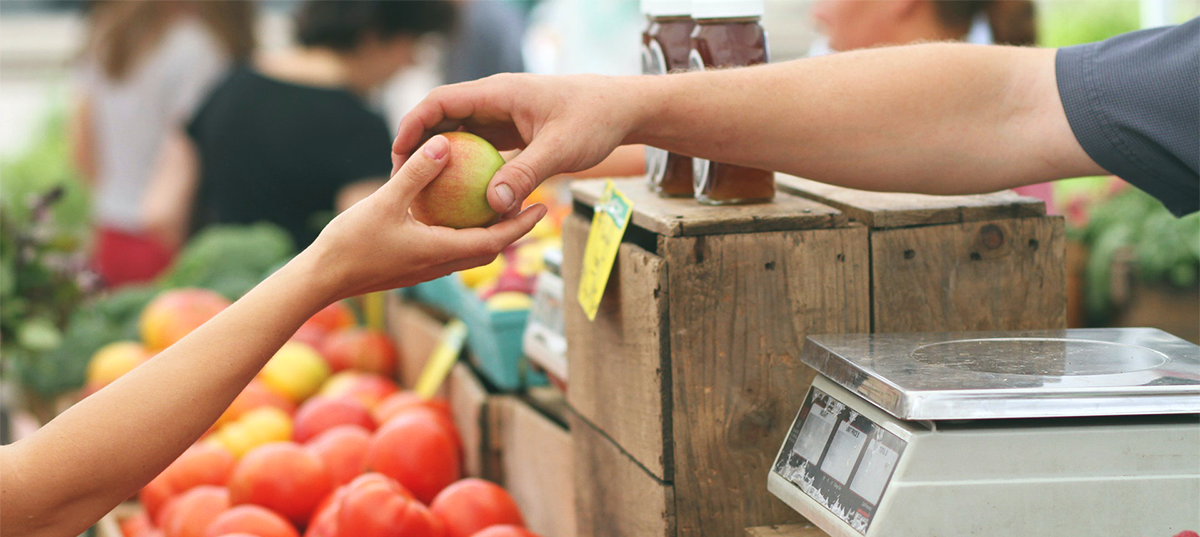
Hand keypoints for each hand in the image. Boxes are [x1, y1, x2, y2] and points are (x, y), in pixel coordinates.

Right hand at [303, 135, 546, 301]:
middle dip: (511, 229)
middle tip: (529, 203)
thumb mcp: (385, 202)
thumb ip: (416, 174)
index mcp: (441, 252)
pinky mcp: (411, 267)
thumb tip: (444, 144)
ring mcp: (425, 268)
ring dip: (487, 232)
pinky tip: (452, 211)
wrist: (321, 280)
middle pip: (488, 248)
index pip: (495, 241)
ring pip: (468, 251)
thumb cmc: (350, 244)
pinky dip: (460, 232)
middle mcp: (439, 265)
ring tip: (497, 204)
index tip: (542, 208)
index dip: (521, 225)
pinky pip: (446, 248)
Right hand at [392, 74, 644, 213]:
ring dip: (442, 159)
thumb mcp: (561, 149)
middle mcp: (495, 101)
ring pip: (460, 134)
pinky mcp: (513, 132)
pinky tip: (461, 197)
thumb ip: (526, 174)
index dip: (413, 125)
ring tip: (424, 191)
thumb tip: (493, 205)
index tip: (398, 155)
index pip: (441, 101)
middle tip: (402, 180)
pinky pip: (480, 148)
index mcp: (498, 93)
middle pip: (443, 118)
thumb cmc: (595, 120)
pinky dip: (467, 168)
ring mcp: (503, 116)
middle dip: (419, 145)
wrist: (623, 109)